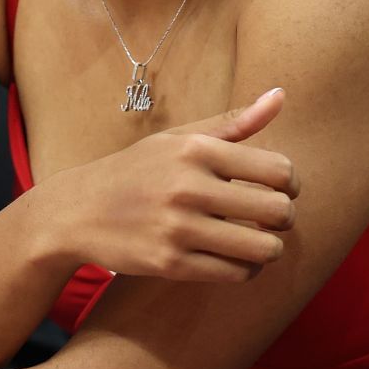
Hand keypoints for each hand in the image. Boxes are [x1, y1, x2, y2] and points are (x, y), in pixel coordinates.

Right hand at [29, 89, 299, 283]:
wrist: (76, 211)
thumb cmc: (136, 172)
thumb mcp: (177, 140)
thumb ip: (232, 122)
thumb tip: (281, 95)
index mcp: (195, 150)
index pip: (278, 169)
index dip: (291, 184)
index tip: (283, 191)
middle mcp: (188, 187)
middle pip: (277, 211)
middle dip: (285, 219)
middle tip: (274, 220)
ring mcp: (178, 228)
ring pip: (263, 249)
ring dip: (269, 249)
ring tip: (258, 242)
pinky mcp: (170, 263)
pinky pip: (235, 274)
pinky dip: (245, 269)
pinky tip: (235, 259)